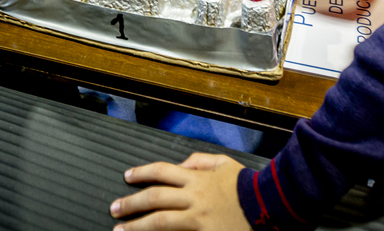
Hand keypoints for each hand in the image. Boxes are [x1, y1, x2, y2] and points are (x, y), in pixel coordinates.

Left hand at [111, 153, 247, 230]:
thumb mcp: (224, 163)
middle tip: (114, 208)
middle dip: (131, 203)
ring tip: (120, 229)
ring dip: (137, 225)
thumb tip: (181, 165)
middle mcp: (194, 196)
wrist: (269, 205)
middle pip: (155, 197)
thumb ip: (200, 160)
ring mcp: (197, 218)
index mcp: (197, 177)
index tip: (127, 176)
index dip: (142, 172)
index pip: (162, 171)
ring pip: (160, 220)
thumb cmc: (246, 185)